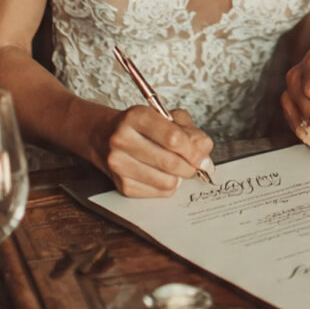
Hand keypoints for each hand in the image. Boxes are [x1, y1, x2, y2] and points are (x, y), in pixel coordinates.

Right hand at [93, 105, 213, 197]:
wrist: (105, 136)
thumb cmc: (143, 125)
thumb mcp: (168, 117)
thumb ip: (190, 131)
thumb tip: (204, 150)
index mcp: (136, 116)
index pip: (173, 138)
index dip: (194, 150)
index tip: (204, 158)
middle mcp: (122, 139)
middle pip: (169, 162)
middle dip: (191, 167)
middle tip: (197, 166)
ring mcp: (118, 164)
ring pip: (165, 181)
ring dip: (180, 178)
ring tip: (179, 168)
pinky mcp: (120, 184)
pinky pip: (156, 192)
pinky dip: (167, 187)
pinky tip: (164, 175)